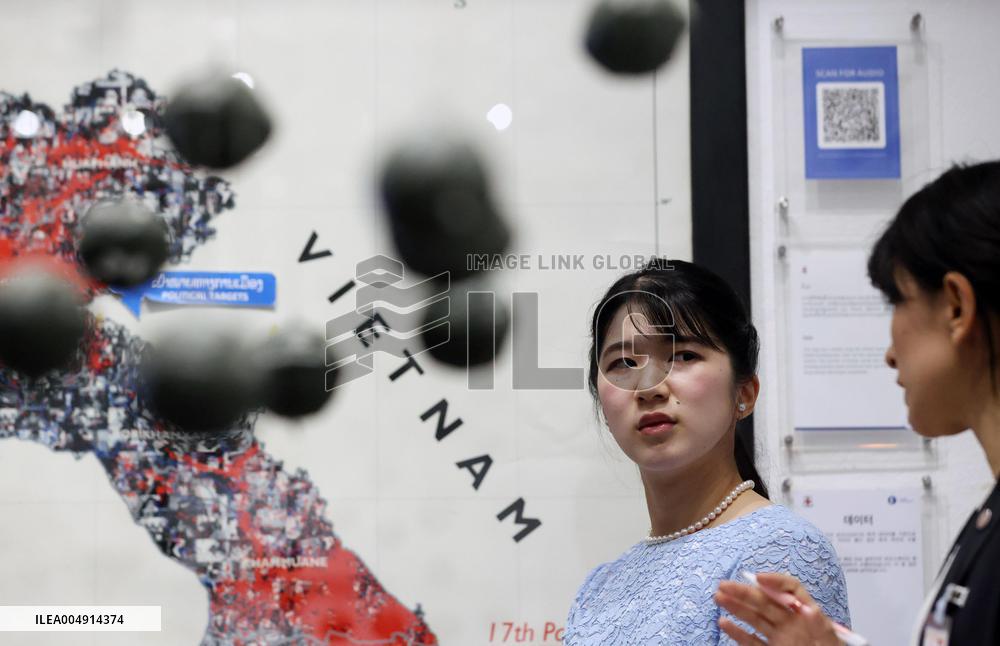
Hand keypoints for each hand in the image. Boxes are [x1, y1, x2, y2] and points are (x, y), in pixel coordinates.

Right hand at [714, 572, 839, 645]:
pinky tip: (724, 623)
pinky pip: (751, 641)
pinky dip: (737, 633)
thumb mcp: (829, 642)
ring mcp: (779, 638)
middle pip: (765, 601)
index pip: (791, 590)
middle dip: (745, 591)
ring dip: (736, 607)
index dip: (774, 581)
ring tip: (719, 597)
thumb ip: (820, 626)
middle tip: (725, 584)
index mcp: (807, 616)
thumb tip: (809, 608)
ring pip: (754, 618)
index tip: (758, 578)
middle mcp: (791, 624)